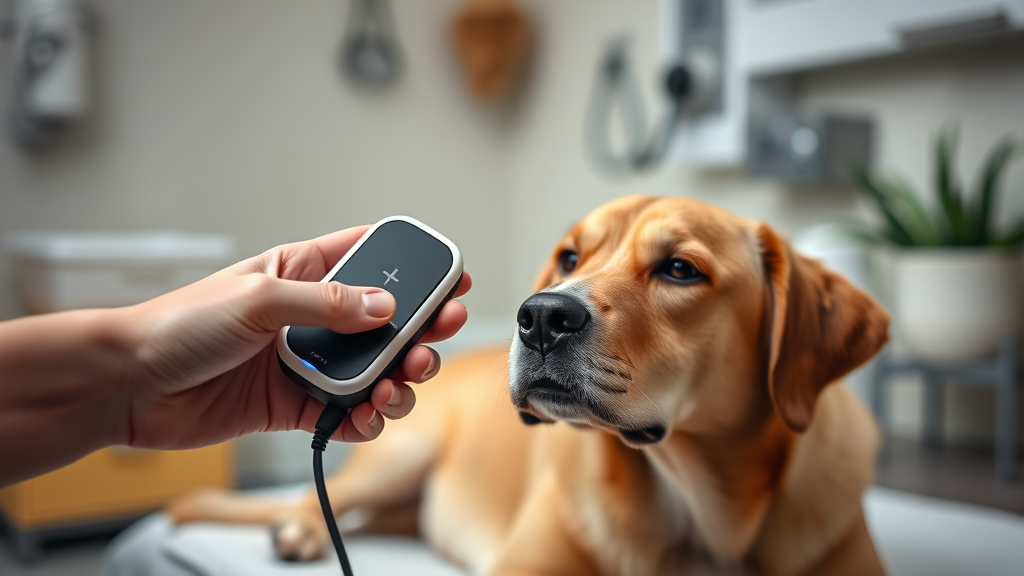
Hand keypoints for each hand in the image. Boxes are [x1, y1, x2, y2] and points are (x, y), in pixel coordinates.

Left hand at [117, 226, 470, 448]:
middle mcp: (312, 318)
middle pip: (387, 320)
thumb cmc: (179, 325)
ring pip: (376, 370)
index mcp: (302, 273)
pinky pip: (348, 413)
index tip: (452, 276)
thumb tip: (386, 305)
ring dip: (399, 379)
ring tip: (399, 383)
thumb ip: (328, 303)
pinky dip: (366, 418)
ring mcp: (308, 363)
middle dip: (420, 329)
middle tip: (438, 334)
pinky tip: (368, 415)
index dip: (415, 265)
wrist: (131, 386)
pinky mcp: (298, 406)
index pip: (372, 258)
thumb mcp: (259, 298)